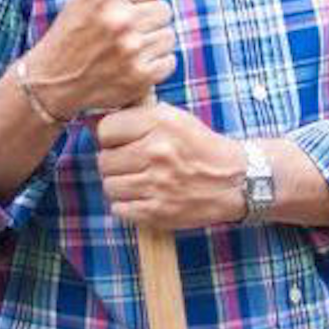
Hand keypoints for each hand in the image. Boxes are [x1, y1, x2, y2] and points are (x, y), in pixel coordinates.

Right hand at [22, 0, 174, 117]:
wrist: (52, 81)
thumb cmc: (72, 35)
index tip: (142, 0)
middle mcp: (117, 19)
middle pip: (164, 9)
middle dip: (150, 18)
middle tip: (132, 29)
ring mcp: (130, 49)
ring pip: (168, 35)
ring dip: (153, 43)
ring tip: (131, 48)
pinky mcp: (139, 75)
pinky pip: (168, 61)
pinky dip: (155, 65)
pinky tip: (135, 65)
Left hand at [93, 102, 242, 229]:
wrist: (235, 180)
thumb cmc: (201, 148)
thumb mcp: (174, 119)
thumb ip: (136, 117)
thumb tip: (93, 124)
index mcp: (159, 123)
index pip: (106, 129)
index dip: (111, 137)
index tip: (121, 143)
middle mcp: (156, 151)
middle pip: (104, 160)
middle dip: (114, 163)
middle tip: (132, 164)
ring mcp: (157, 184)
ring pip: (110, 186)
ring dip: (120, 185)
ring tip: (138, 181)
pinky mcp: (158, 211)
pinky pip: (119, 209)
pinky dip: (126, 205)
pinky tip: (143, 197)